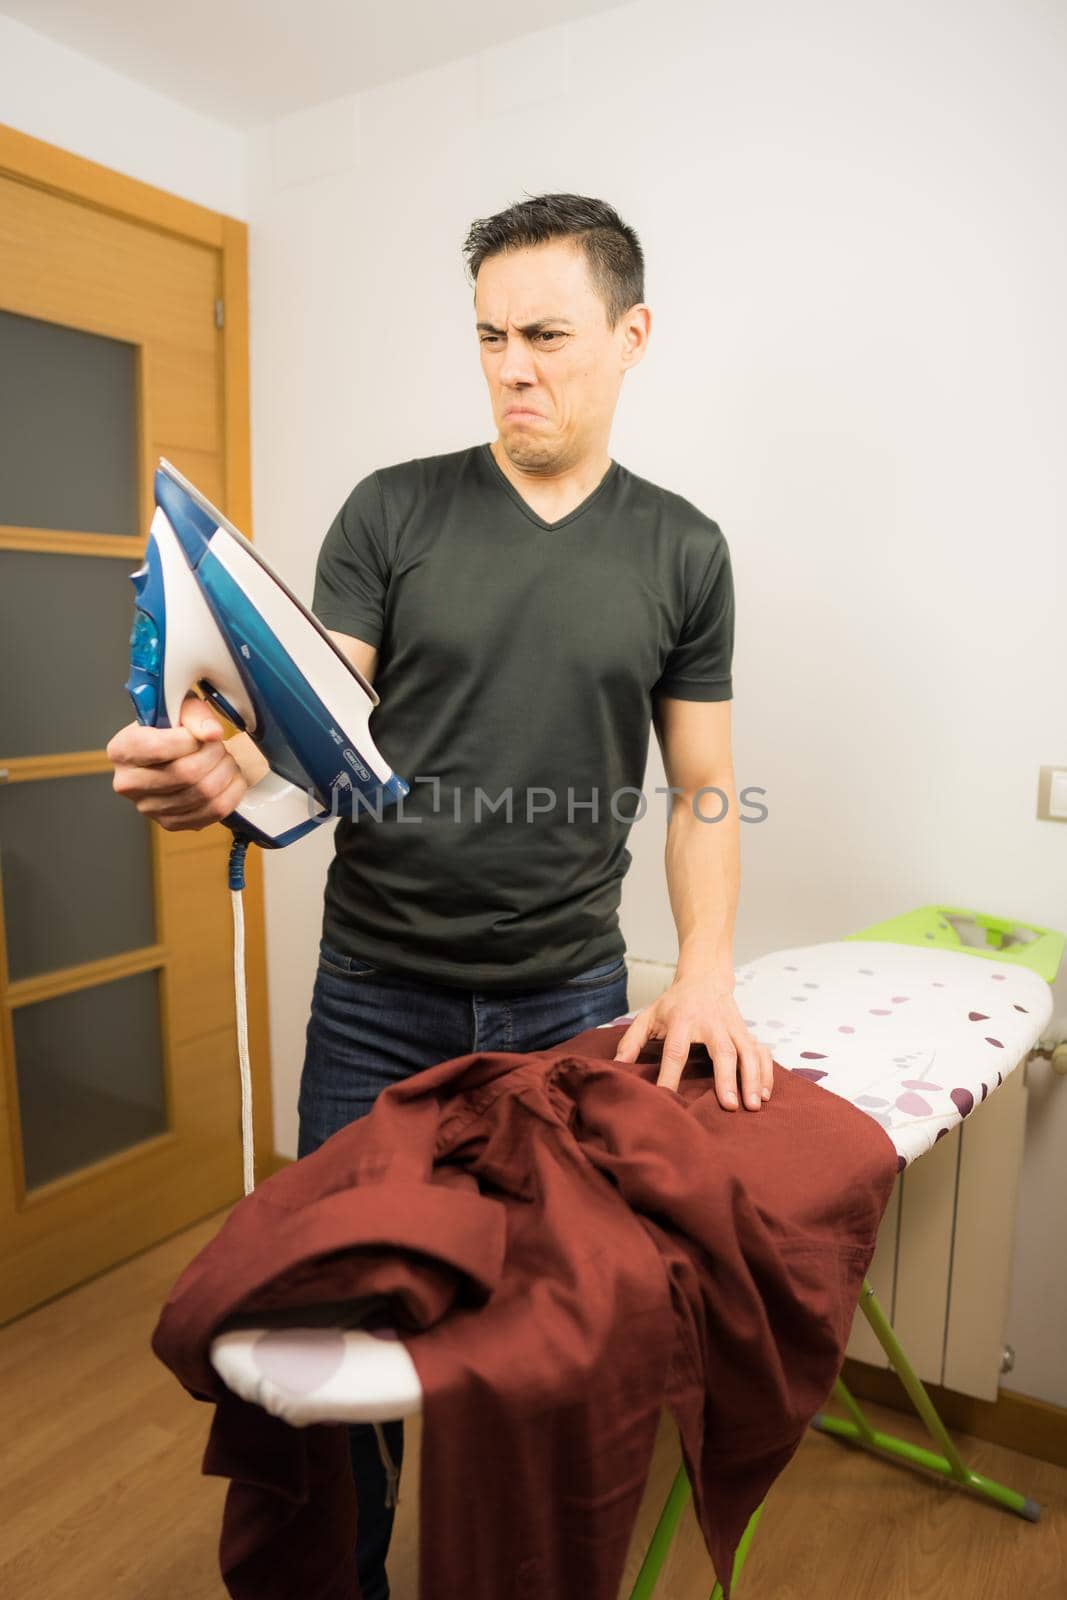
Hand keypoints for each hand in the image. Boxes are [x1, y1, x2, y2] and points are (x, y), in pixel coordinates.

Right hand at [106, 694, 255, 831]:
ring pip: (203, 793)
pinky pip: (214, 812)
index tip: (202, 733)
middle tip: (218, 745)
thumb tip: (212, 734)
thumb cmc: (172, 726)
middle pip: (185, 774)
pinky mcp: (171, 823)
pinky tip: (228, 777)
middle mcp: (128, 783)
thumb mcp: (179, 707)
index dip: (191, 739)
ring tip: (224, 758)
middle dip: (214, 755)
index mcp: (121, 750)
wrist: (172, 752)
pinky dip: (231, 791)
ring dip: (225, 771)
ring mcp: (149, 808)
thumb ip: (195, 714)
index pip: (158, 748)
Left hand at [612, 973, 774, 1109]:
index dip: (670, 1074)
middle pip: (722, 1051)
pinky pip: (762, 1051)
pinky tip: (766, 1093)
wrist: (705, 977)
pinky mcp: (747, 1030)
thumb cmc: (674, 1003)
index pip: (676, 1050)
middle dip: (727, 1078)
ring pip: (747, 1052)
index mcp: (683, 1020)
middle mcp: (711, 1023)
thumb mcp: (649, 1016)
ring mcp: (733, 1026)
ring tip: (753, 1105)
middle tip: (729, 1105)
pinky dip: (766, 1072)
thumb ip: (631, 1041)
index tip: (668, 1098)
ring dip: (753, 1078)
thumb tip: (617, 1067)